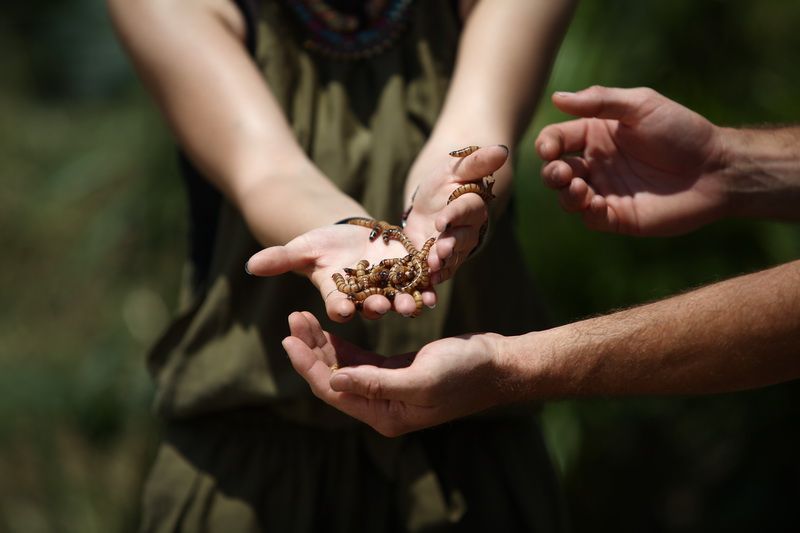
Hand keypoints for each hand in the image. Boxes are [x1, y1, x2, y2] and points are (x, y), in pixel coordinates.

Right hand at [246, 224, 435, 321]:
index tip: (339, 308)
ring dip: (405, 302)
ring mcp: (390, 290)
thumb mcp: (303, 248)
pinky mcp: (410, 276)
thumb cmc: (324, 244)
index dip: (339, 307)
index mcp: (339, 297)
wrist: (355, 235)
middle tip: (381, 306)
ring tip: (411, 303)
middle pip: (372, 307)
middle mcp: (366, 299)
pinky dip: (426, 284)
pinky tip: (434, 284)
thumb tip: (249, 265)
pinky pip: (420, 283)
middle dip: (376, 307)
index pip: (338, 306)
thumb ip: (280, 258)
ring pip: (399, 300)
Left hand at [282, 311, 508, 435]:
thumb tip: (333, 380)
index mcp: (384, 415)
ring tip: (302, 317)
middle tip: (293, 318)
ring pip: (344, 367)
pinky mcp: (396, 372)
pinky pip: (361, 361)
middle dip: (311, 349)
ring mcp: (388, 390)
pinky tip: (328, 328)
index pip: (334, 390)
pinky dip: (343, 344)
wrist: (498, 365)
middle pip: (334, 378)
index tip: (289, 338)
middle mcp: (381, 407)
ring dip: (323, 343)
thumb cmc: (465, 372)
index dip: (309, 364)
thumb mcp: (421, 378)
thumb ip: (376, 383)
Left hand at [403, 145, 508, 282]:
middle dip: (450, 245)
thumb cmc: (446, 181)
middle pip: (461, 238)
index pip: (466, 209)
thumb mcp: (455, 167)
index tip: (442, 220)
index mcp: (472, 205)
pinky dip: (435, 279)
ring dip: (443, 265)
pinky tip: (428, 285)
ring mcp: (455, 247)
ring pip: (453, 258)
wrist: (431, 200)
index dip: (455, 215)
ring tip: (431, 269)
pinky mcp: (442, 260)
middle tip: (439, 252)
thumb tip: (501, 150)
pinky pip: (442, 271)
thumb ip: (477, 162)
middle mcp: (468, 229)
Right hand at [536, 86, 728, 235]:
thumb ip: (599, 101)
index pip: (557, 139)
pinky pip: (591, 218)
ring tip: (578, 187)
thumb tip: (557, 97)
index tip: (550, 149)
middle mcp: (596, 164)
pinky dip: (587, 212)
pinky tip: (598, 203)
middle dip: (551, 172)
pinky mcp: (618, 216)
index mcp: (596, 135)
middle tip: (562, 172)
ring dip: (565, 193)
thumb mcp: (641, 105)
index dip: (547, 144)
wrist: (717, 168)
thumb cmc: (682, 131)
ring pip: (567, 197)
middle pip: (555, 170)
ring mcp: (606, 191)